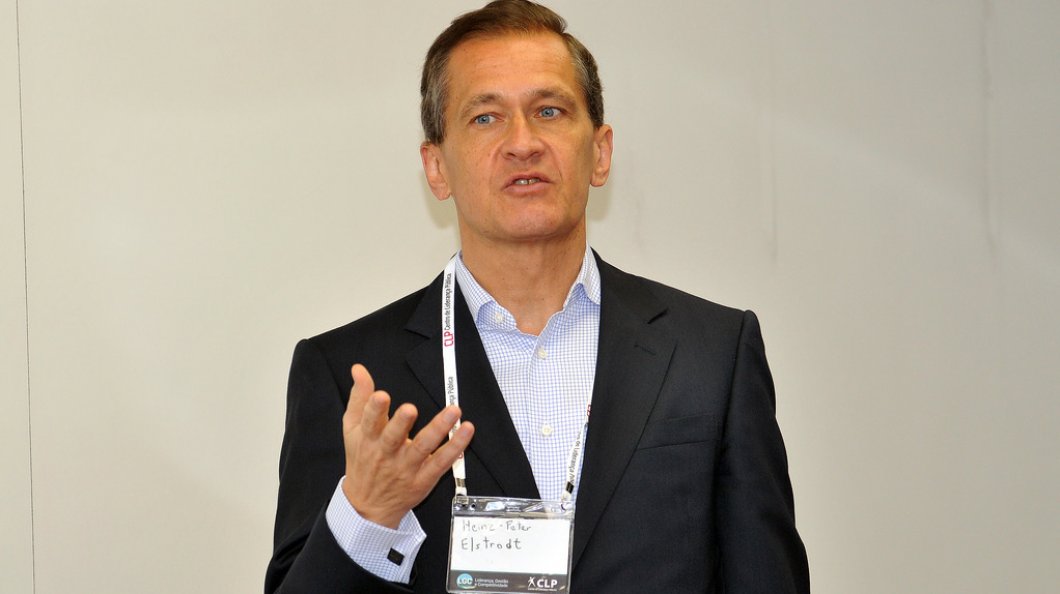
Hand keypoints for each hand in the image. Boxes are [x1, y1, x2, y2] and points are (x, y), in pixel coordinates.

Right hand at [340, 363, 474, 528]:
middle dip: (401, 423)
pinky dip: (455, 448)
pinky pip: (441, 462)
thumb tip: (359, 370)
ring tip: (454, 412)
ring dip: (439, 429)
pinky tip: (466, 432)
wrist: (367, 504)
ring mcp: (406, 467)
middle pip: (393, 437)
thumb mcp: (353, 429)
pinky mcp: (423, 479)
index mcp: (368, 439)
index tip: (381, 395)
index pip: (369, 422)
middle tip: (411, 409)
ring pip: (423, 448)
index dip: (374, 409)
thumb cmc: (362, 460)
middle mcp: (386, 453)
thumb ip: (359, 398)